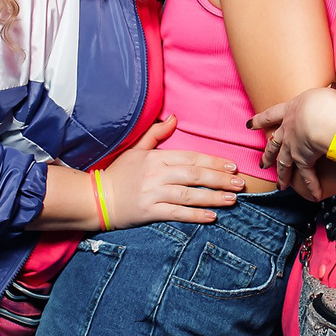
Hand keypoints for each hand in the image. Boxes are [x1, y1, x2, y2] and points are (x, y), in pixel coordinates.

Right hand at [96, 116, 244, 225]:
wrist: (96, 198)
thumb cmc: (119, 174)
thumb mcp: (136, 150)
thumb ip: (156, 134)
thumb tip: (174, 118)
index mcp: (156, 158)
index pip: (191, 158)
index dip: (214, 162)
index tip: (232, 166)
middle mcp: (156, 174)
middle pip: (194, 175)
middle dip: (220, 179)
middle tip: (239, 183)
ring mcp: (153, 193)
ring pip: (189, 195)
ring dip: (213, 197)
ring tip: (232, 199)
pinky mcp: (149, 211)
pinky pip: (176, 213)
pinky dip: (195, 215)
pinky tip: (212, 217)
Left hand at [252, 88, 335, 199]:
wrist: (321, 117)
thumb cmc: (322, 102)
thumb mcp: (319, 93)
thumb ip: (321, 95)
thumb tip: (330, 89)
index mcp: (290, 111)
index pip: (270, 115)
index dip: (259, 120)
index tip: (249, 125)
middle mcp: (288, 130)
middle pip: (274, 145)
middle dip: (268, 155)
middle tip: (262, 165)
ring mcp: (294, 147)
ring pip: (285, 164)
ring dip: (283, 176)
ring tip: (280, 185)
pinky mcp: (304, 160)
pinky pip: (307, 176)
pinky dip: (312, 186)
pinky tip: (314, 196)